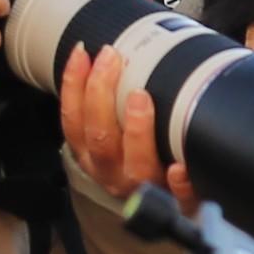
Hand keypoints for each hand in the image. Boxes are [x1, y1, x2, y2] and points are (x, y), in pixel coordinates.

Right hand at [59, 45, 197, 206]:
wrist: (175, 205)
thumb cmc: (146, 156)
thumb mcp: (119, 129)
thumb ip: (114, 95)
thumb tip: (116, 48)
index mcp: (94, 154)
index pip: (73, 121)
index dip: (73, 86)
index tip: (83, 53)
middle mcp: (114, 173)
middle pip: (99, 138)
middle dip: (100, 94)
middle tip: (113, 59)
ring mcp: (145, 189)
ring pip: (133, 166)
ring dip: (135, 131)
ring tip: (140, 98)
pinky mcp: (178, 204)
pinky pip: (177, 199)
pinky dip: (178, 183)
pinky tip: (180, 167)